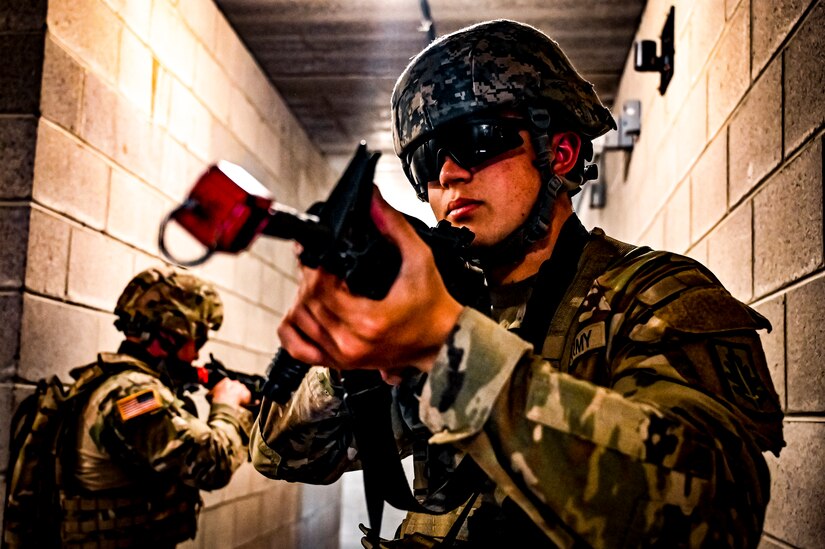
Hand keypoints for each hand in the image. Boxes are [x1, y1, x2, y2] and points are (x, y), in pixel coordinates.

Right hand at [209, 378, 251, 407]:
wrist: (224, 406)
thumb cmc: (216, 400)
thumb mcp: (209, 395)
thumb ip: (211, 392)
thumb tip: (209, 394)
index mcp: (225, 381)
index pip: (227, 383)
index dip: (226, 389)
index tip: (226, 393)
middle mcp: (235, 382)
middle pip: (236, 386)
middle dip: (234, 391)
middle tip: (232, 398)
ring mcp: (242, 387)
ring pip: (242, 391)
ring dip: (240, 395)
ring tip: (237, 402)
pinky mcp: (247, 394)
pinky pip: (247, 396)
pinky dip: (246, 400)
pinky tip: (243, 404)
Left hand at [277, 188, 462, 379]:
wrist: (444, 341)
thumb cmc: (434, 306)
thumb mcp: (419, 259)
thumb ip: (393, 226)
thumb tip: (372, 199)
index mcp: (368, 320)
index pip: (320, 287)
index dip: (316, 264)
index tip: (322, 254)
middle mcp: (350, 343)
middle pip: (305, 302)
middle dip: (310, 278)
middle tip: (324, 267)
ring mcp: (342, 358)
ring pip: (296, 322)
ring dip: (301, 299)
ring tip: (321, 287)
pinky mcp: (338, 364)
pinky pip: (296, 348)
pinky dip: (293, 328)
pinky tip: (308, 312)